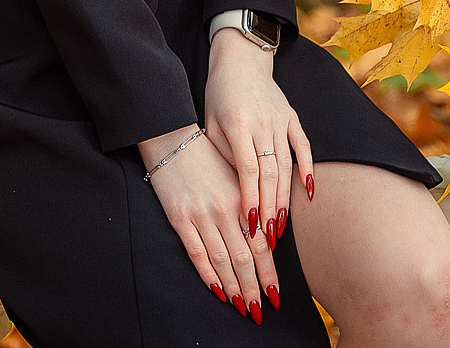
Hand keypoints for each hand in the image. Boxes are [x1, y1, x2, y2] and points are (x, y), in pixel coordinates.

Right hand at [138, 123, 273, 321]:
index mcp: (243, 198)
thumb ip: (251, 204)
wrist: (173, 138)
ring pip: (223, 260)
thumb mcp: (236, 176)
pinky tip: (217, 290)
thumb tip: (267, 236)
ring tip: (242, 307)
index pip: (262, 244)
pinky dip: (208, 275)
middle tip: (261, 310)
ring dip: (234, 287)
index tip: (276, 293)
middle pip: (245, 257)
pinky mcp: (180, 218)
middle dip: (254, 287)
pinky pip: (197, 253)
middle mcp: (225, 209)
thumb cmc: (208, 156)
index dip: (269, 272)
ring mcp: (201, 214)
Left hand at [204, 27, 312, 271]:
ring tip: (282, 225)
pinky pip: (302, 145)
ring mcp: (279, 119)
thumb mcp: (210, 123)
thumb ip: (222, 153)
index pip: (246, 170)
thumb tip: (234, 191)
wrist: (241, 59)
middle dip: (269, 208)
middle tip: (268, 238)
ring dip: (285, 197)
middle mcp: (261, 123)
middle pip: (269, 173)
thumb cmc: (219, 95)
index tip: (250, 225)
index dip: (250, 199)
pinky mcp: (291, 116)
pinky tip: (310, 192)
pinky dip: (307, 168)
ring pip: (285, 165)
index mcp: (237, 124)